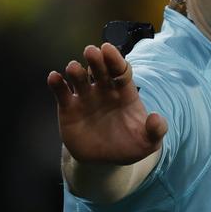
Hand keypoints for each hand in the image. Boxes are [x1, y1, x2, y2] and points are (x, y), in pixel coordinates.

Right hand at [48, 42, 166, 165]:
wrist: (105, 161)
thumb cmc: (129, 146)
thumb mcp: (148, 142)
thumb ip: (156, 130)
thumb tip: (156, 118)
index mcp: (125, 92)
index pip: (120, 70)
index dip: (115, 60)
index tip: (108, 50)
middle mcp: (104, 90)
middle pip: (100, 70)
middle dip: (96, 60)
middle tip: (91, 51)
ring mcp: (85, 97)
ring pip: (79, 78)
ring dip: (76, 71)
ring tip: (73, 68)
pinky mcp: (69, 108)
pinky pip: (62, 93)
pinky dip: (57, 84)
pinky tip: (54, 78)